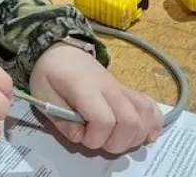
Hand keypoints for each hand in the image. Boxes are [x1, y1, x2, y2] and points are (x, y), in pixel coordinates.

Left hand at [29, 43, 162, 154]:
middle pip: (130, 121)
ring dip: (134, 136)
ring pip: (144, 114)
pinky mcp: (126, 90)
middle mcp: (108, 86)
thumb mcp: (43, 95)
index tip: (80, 135)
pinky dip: (152, 122)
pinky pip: (149, 104)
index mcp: (85, 86)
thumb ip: (61, 120)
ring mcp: (120, 87)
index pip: (103, 119)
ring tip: (116, 139)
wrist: (59, 51)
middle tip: (99, 140)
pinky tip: (146, 135)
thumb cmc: (50, 73)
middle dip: (116, 142)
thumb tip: (81, 137)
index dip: (94, 137)